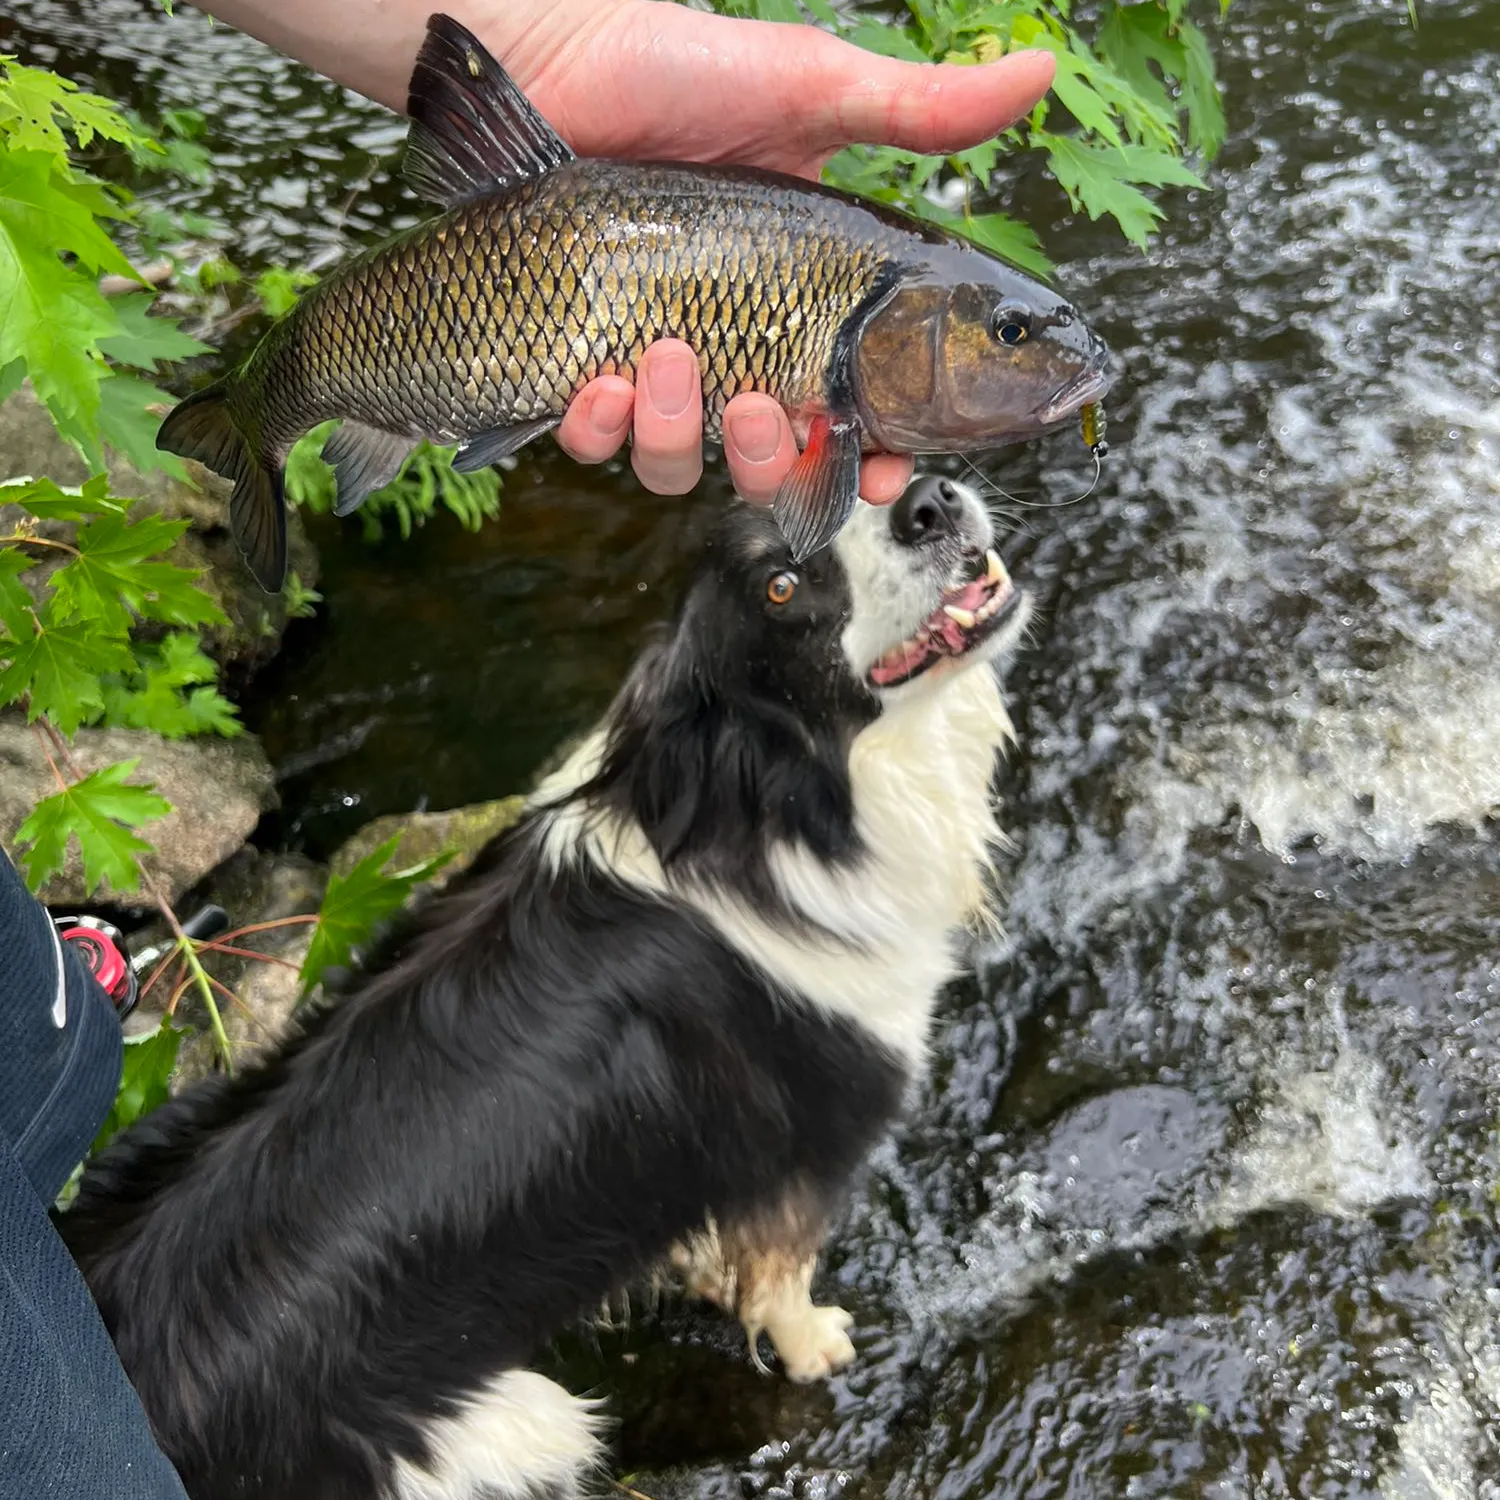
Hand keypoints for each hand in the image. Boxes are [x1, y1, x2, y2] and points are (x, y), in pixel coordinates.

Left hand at [200, 0, 1053, 504]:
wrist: (550, 63)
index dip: (873, 457)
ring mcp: (650, 365)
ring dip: (676, 434)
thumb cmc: (676, 71)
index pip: (851, 411)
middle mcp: (729, 346)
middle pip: (766, 464)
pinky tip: (596, 376)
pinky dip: (597, 428)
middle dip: (768, 460)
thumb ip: (920, 109)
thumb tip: (1040, 68)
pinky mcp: (575, 368)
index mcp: (796, 305)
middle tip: (761, 406)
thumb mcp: (811, 88)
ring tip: (657, 359)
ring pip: (678, 464)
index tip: (883, 470)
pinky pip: (594, 442)